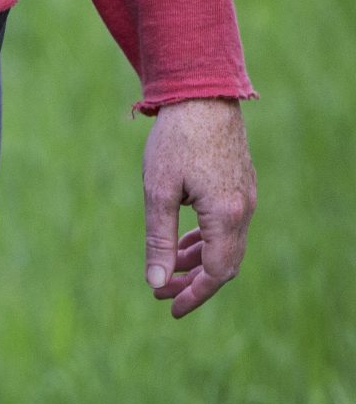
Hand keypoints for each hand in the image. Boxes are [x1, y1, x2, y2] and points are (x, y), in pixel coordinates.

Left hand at [142, 99, 255, 318]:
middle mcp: (244, 208)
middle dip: (193, 283)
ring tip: (166, 272)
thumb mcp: (158, 195)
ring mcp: (246, 197)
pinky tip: (181, 245)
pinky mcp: (240, 186)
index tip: (169, 309)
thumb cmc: (175, 141)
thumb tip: (156, 282)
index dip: (193, 295)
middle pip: (225, 265)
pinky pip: (227, 227)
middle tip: (159, 293)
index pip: (216, 272)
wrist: (202, 95)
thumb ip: (158, 242)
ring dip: (197, 263)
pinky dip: (205, 242)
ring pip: (226, 246)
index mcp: (226, 214)